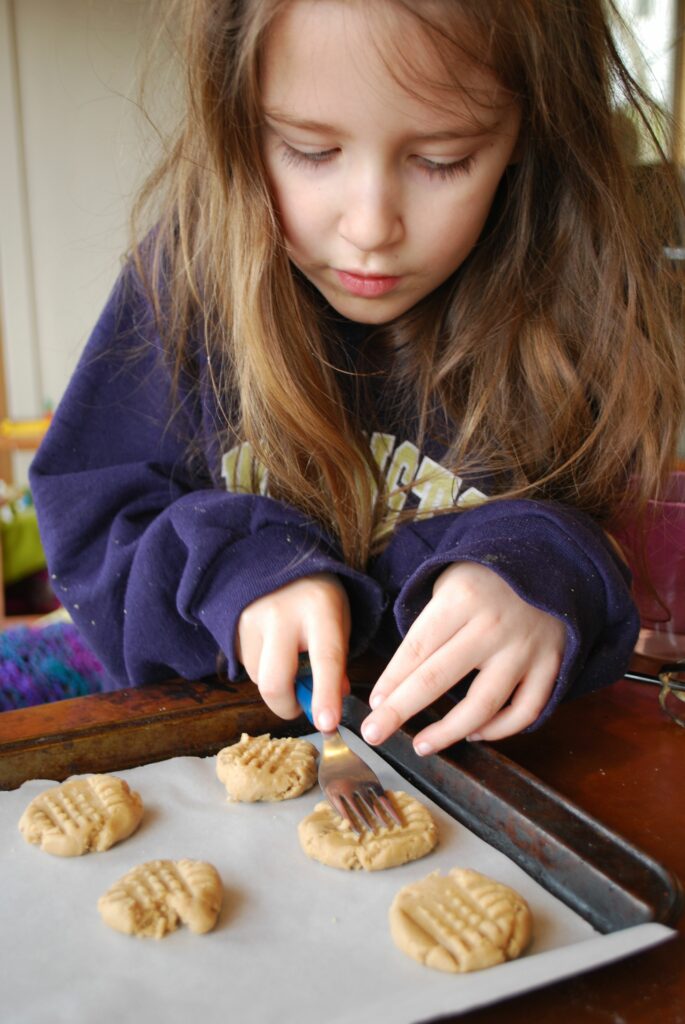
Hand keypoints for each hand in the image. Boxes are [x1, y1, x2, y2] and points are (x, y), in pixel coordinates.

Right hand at [236, 573, 350, 731]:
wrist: (275, 558)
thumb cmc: (316, 598)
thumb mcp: (338, 621)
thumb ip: (336, 663)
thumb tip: (325, 706)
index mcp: (320, 609)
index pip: (325, 659)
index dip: (325, 695)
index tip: (326, 724)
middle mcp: (282, 615)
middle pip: (274, 681)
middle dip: (286, 706)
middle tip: (300, 706)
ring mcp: (252, 621)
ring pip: (259, 679)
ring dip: (275, 683)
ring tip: (288, 657)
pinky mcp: (232, 627)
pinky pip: (246, 668)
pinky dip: (261, 669)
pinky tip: (271, 646)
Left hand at [361, 561, 565, 753]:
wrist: (552, 564)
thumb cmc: (487, 579)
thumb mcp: (451, 583)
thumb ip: (428, 626)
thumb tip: (396, 681)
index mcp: (462, 598)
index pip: (417, 648)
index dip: (391, 680)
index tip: (373, 703)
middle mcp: (493, 625)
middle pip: (437, 678)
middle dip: (399, 710)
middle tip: (374, 732)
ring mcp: (525, 648)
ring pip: (483, 704)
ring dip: (447, 731)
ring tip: (421, 745)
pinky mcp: (551, 665)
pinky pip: (525, 710)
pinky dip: (500, 730)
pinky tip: (474, 732)